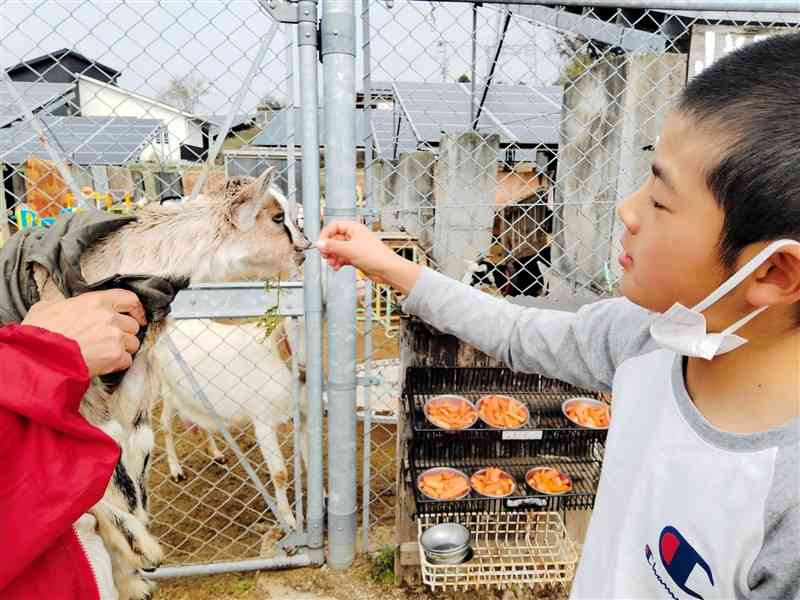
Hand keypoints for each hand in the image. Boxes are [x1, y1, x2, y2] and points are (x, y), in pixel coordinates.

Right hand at [22, 289, 146, 376]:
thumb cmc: (39, 334)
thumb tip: (70, 308)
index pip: (129, 299)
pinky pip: (127, 360)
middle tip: (110, 341)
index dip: (136, 309)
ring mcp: (114, 336)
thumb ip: (69, 305)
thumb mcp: (48, 307)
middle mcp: (109, 316)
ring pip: (133, 343)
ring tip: (103, 353)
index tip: (138, 317)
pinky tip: (102, 363)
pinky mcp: (115, 356)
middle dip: (124, 334)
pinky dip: (117, 364)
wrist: (38, 358)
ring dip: (122, 349)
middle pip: (132, 325)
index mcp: (95, 301)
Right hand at [317, 220, 421, 294]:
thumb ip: (332, 246)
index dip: (326, 234)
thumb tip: (319, 243)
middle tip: (326, 255)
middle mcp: (354, 236)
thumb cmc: (376, 256)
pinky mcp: (356, 258)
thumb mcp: (349, 249)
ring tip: (332, 263)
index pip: (334, 226)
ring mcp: (355, 247)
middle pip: (335, 239)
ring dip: (333, 257)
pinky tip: (337, 267)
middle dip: (329, 248)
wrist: (387, 270)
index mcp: (354, 228)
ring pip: (338, 250)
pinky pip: (342, 258)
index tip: (321, 243)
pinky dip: (338, 262)